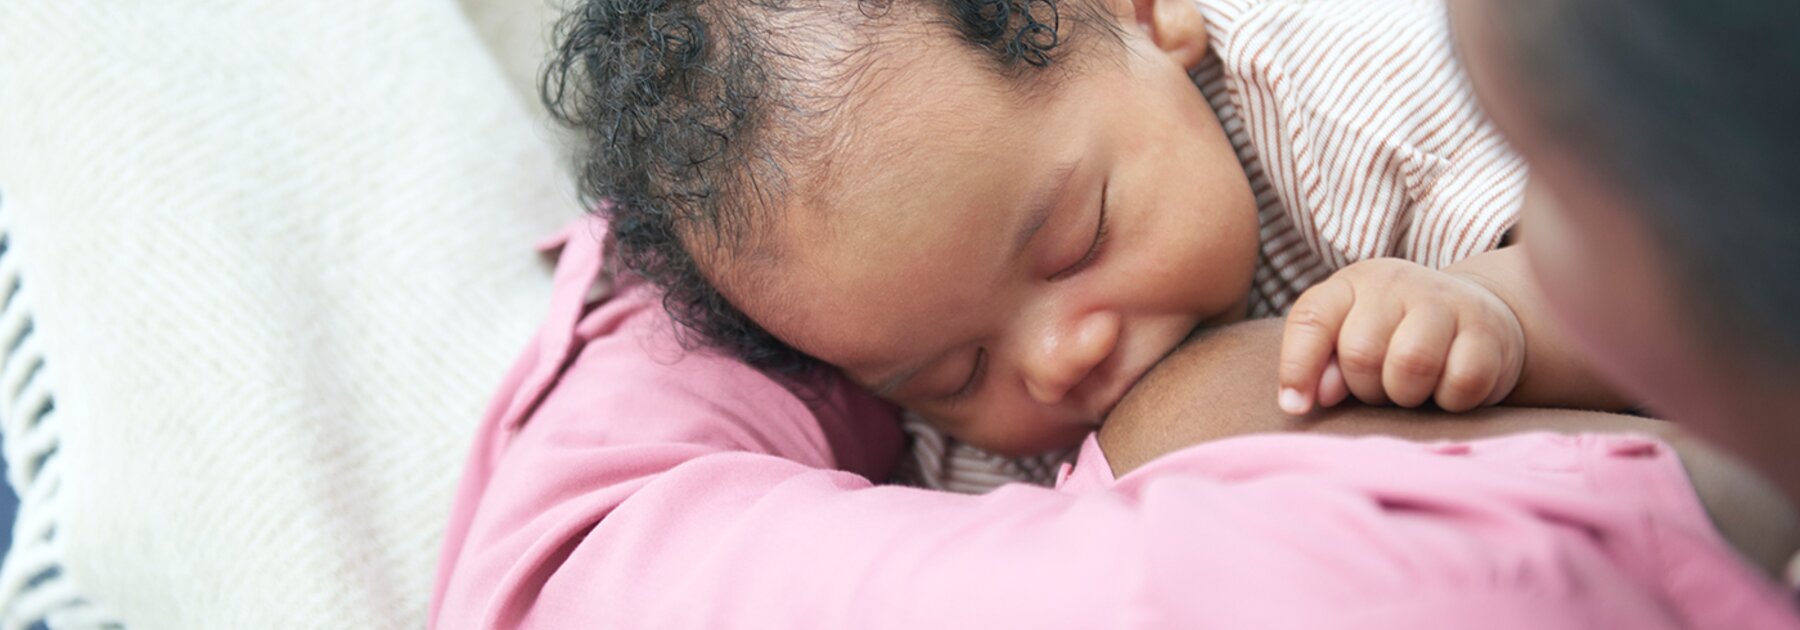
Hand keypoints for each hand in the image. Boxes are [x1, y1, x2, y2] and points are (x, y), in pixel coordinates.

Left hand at [1278, 258, 1525, 413]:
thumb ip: (1320, 365)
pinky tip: (1449, 386)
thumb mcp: (1348, 342)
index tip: (1296, 407)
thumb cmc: (1396, 339)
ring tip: (1413, 387)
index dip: (1297, 368)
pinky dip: (1451, 400)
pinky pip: (1461, 382)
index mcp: (1350, 285)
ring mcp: (1446, 301)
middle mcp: (1395, 283)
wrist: (1478, 319)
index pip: (1310, 319)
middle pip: (1360, 352)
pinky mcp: (1488, 330)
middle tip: (1382, 386)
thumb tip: (1311, 398)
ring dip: (1407, 394)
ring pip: (1411, 363)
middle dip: (1367, 387)